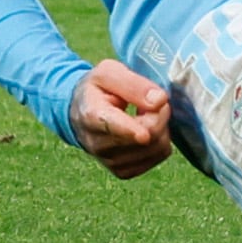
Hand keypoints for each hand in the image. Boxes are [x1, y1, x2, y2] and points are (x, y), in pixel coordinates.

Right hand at [71, 60, 175, 177]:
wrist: (81, 112)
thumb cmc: (96, 89)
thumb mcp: (109, 72)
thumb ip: (133, 83)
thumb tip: (159, 101)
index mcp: (91, 115)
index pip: (112, 126)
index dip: (130, 131)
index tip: (143, 135)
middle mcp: (98, 144)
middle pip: (145, 137)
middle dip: (159, 115)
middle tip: (153, 100)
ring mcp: (110, 161)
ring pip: (155, 148)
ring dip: (160, 128)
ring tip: (144, 114)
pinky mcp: (123, 171)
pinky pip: (158, 156)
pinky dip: (159, 141)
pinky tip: (145, 129)